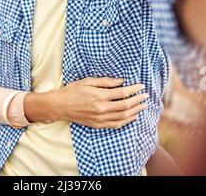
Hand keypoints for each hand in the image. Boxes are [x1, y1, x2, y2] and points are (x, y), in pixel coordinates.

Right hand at [24, 77, 147, 128]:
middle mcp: (101, 109)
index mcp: (99, 96)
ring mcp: (100, 119)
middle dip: (138, 100)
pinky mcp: (97, 125)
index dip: (133, 90)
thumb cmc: (72, 90)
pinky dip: (126, 121)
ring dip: (135, 111)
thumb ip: (105, 81)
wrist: (60, 106)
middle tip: (146, 96)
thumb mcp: (88, 81)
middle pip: (125, 106)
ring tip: (142, 106)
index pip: (122, 93)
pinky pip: (115, 125)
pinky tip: (132, 117)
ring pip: (123, 117)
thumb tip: (121, 81)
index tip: (141, 86)